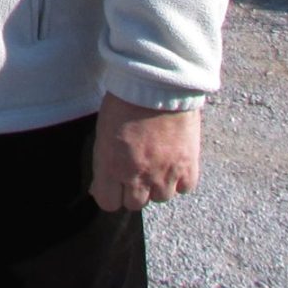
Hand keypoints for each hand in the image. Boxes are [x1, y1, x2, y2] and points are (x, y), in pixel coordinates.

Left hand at [90, 93, 203, 211]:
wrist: (158, 83)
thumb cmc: (125, 101)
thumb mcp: (103, 133)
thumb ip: (104, 164)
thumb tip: (99, 187)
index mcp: (111, 167)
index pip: (108, 203)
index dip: (110, 193)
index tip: (114, 182)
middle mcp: (138, 176)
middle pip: (136, 204)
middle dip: (134, 188)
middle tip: (138, 167)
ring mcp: (165, 174)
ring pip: (162, 197)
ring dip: (159, 184)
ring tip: (159, 161)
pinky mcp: (188, 166)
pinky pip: (185, 188)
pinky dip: (181, 179)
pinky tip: (176, 162)